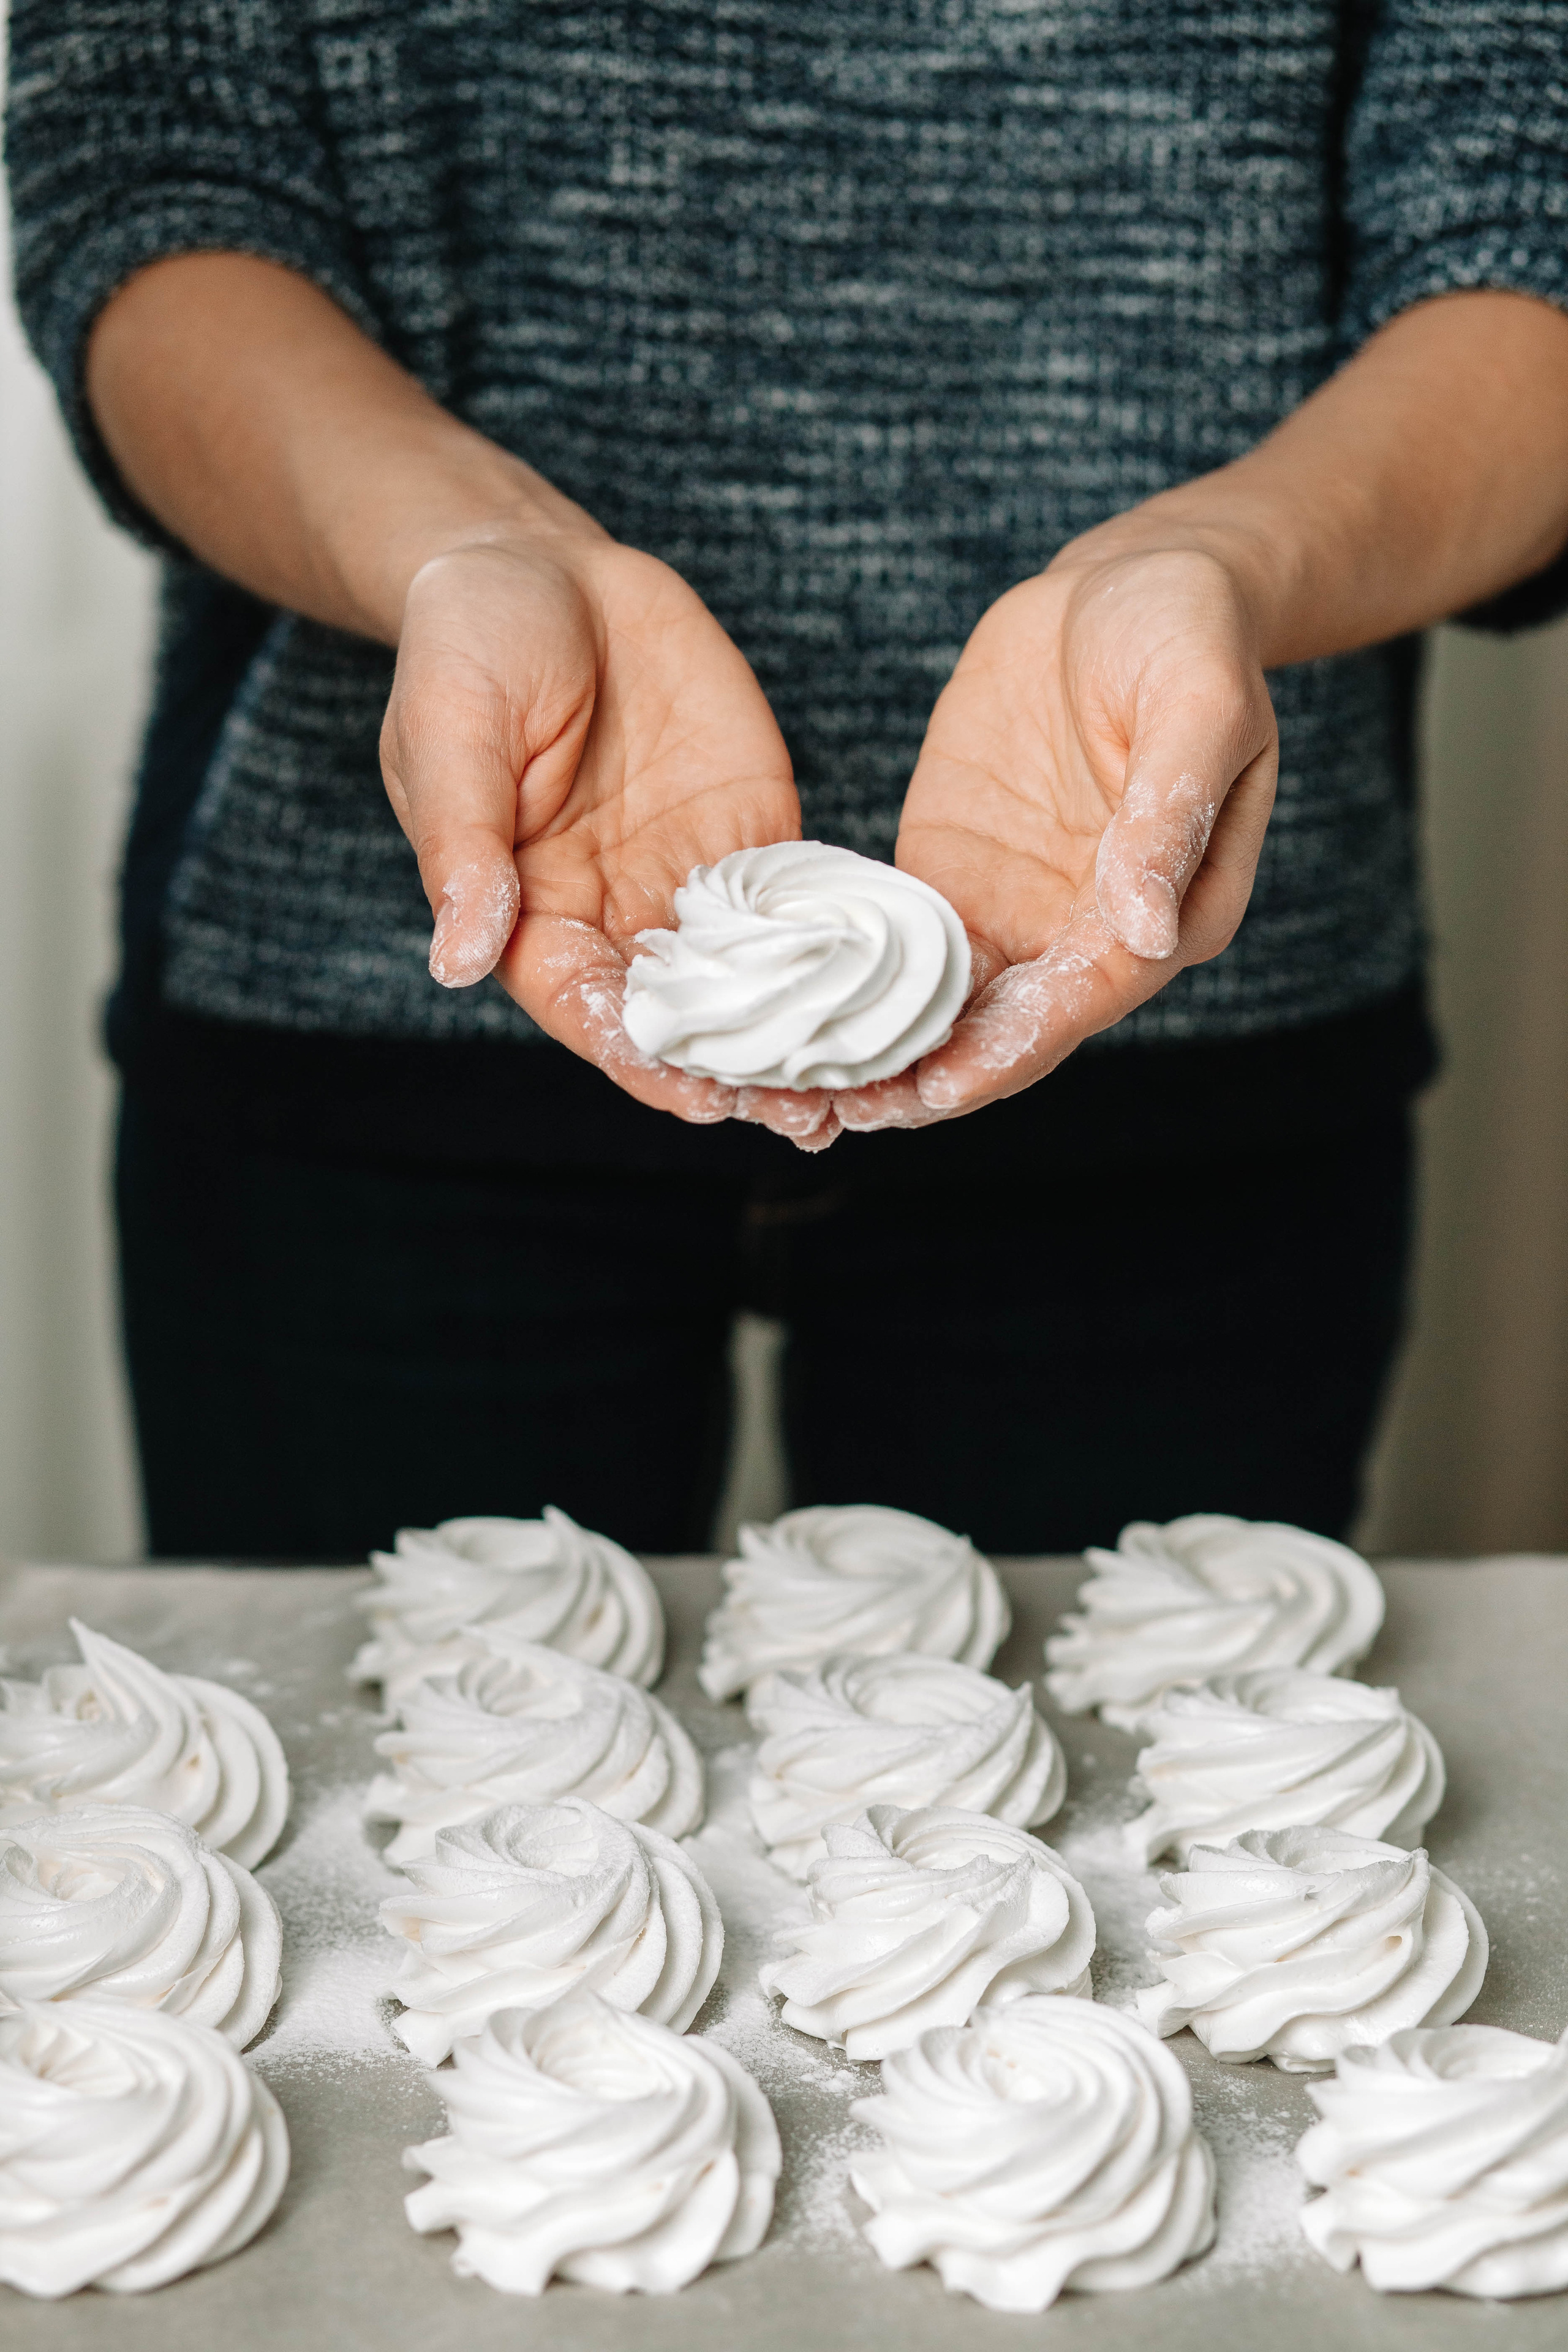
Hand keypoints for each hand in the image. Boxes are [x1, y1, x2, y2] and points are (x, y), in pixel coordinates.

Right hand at [381, 528, 840, 1145]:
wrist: (543, 564)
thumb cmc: (469, 645)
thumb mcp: (451, 734)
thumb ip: (464, 847)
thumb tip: (455, 960)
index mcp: (530, 915)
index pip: (590, 1011)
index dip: (645, 1059)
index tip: (700, 1099)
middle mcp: (616, 916)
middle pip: (685, 1017)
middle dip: (745, 1072)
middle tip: (813, 1116)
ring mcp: (687, 879)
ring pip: (753, 978)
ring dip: (807, 1030)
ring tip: (872, 1078)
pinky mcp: (748, 831)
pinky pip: (799, 901)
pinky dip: (844, 947)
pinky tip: (896, 984)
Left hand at [832, 534, 1277, 1132]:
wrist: (1130, 588)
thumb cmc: (1187, 635)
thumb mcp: (1197, 707)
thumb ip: (1170, 816)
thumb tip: (1146, 930)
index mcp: (1170, 911)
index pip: (1085, 996)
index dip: (1014, 1047)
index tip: (945, 1088)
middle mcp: (1092, 932)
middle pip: (1011, 1027)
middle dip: (937, 1077)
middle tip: (853, 1115)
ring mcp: (1021, 910)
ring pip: (952, 1007)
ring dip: (888, 1051)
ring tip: (808, 1093)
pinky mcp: (959, 877)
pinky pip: (905, 950)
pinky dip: (858, 989)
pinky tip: (796, 1017)